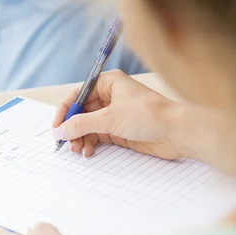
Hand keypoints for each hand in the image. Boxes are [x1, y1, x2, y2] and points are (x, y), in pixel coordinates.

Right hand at [52, 70, 185, 159]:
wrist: (179, 133)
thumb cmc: (150, 116)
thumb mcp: (110, 119)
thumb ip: (81, 124)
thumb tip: (59, 130)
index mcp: (107, 83)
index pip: (77, 95)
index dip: (65, 111)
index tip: (56, 127)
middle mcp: (110, 96)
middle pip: (81, 112)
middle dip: (73, 128)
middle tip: (66, 142)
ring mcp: (115, 113)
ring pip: (88, 125)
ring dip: (81, 138)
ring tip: (78, 150)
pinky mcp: (120, 129)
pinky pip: (98, 135)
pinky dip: (91, 143)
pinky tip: (89, 151)